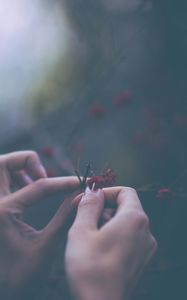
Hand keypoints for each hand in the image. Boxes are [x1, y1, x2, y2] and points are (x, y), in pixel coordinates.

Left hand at [0, 151, 79, 298]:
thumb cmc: (16, 277)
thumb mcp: (44, 249)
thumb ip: (63, 219)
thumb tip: (80, 198)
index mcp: (3, 212)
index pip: (40, 186)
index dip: (65, 183)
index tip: (81, 182)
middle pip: (3, 163)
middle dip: (27, 161)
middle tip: (42, 175)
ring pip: (0, 170)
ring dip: (17, 168)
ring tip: (34, 180)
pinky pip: (0, 183)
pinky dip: (13, 178)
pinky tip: (26, 190)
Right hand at [65, 187, 156, 299]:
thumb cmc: (89, 267)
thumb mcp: (82, 230)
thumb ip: (89, 205)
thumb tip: (93, 190)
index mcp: (134, 219)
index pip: (125, 192)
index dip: (106, 192)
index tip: (88, 200)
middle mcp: (146, 231)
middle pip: (126, 207)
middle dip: (104, 208)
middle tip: (84, 218)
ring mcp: (145, 248)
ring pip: (126, 223)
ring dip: (107, 223)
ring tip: (88, 236)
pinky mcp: (141, 261)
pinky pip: (129, 239)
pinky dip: (114, 236)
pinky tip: (97, 248)